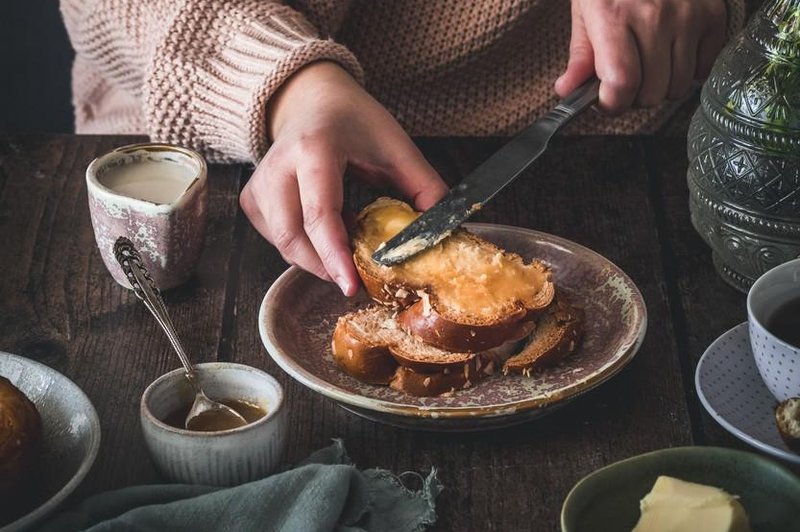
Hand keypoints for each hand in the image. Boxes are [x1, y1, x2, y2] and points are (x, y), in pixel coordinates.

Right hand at [240, 62, 447, 295]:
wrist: (313, 101)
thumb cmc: (355, 122)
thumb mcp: (398, 147)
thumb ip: (425, 188)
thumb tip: (446, 233)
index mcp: (315, 148)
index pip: (319, 213)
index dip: (335, 255)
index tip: (352, 286)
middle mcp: (278, 165)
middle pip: (292, 237)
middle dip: (326, 267)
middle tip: (359, 275)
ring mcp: (259, 184)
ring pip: (282, 244)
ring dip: (317, 257)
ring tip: (348, 235)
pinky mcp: (252, 198)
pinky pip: (276, 240)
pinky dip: (304, 247)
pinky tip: (327, 228)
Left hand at [555, 0, 727, 112]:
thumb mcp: (586, 10)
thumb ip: (580, 55)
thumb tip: (568, 91)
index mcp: (614, 16)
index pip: (622, 82)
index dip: (612, 103)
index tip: (606, 100)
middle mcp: (655, 16)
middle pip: (652, 93)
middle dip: (635, 96)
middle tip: (628, 78)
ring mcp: (688, 16)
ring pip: (678, 87)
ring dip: (662, 85)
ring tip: (650, 62)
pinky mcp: (713, 15)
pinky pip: (703, 69)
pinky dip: (688, 70)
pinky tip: (673, 51)